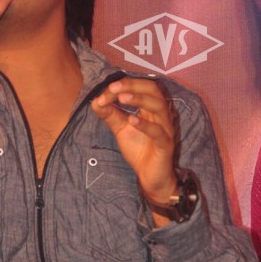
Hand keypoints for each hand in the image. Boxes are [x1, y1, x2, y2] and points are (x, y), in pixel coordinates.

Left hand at [91, 77, 176, 204]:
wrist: (149, 176)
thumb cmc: (139, 149)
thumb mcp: (120, 129)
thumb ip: (110, 115)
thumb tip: (95, 101)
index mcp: (150, 108)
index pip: (141, 87)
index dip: (124, 85)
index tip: (106, 91)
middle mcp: (160, 114)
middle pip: (153, 90)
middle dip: (132, 85)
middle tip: (113, 88)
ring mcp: (165, 129)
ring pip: (158, 107)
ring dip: (139, 99)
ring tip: (122, 98)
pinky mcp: (165, 145)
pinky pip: (158, 132)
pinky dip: (145, 124)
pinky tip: (132, 120)